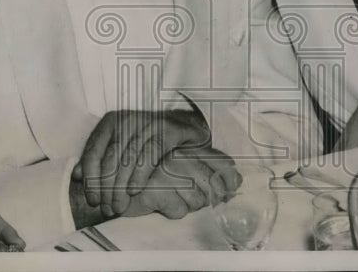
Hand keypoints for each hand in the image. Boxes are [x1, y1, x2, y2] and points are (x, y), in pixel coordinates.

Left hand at [76, 108, 210, 216]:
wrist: (182, 127)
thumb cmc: (145, 142)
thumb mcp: (118, 147)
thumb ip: (98, 159)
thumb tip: (77, 175)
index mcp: (111, 122)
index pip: (93, 151)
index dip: (91, 179)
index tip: (92, 200)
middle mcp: (128, 119)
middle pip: (111, 158)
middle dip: (106, 188)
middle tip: (107, 209)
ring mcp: (148, 123)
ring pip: (129, 159)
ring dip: (122, 187)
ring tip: (119, 207)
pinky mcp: (167, 130)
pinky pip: (150, 155)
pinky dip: (140, 175)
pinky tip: (135, 191)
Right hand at [123, 147, 241, 219]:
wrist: (120, 185)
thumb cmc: (155, 177)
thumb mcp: (183, 167)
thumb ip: (209, 169)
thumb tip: (237, 181)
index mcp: (189, 147)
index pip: (223, 162)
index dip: (230, 181)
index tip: (228, 191)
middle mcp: (179, 155)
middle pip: (213, 186)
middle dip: (207, 198)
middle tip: (192, 197)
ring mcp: (166, 171)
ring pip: (197, 201)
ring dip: (188, 205)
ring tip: (172, 197)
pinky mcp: (154, 189)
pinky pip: (179, 211)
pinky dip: (172, 211)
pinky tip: (161, 203)